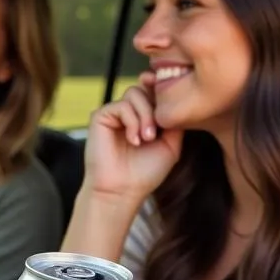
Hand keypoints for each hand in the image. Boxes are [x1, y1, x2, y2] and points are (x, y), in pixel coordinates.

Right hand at [83, 71, 182, 201]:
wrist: (122, 191)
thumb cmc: (145, 174)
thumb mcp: (171, 146)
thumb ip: (176, 122)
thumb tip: (179, 101)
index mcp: (143, 117)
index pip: (153, 92)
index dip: (162, 89)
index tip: (171, 94)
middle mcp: (128, 113)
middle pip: (145, 88)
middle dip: (155, 106)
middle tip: (155, 133)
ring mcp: (114, 114)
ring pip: (134, 93)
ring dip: (145, 115)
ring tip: (146, 138)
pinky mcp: (100, 117)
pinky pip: (121, 106)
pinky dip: (132, 121)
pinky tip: (134, 140)